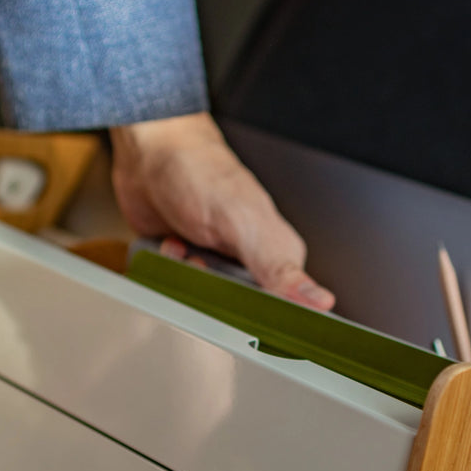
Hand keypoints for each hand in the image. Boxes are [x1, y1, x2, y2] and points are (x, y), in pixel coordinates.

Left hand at [110, 112, 334, 309]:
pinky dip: (168, 268)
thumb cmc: (201, 172)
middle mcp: (250, 261)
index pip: (283, 309)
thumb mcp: (246, 223)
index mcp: (278, 254)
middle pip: (236, 310)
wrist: (151, 154)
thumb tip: (319, 301)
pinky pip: (176, 288)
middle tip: (205, 263)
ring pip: (202, 301)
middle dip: (212, 292)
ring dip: (186, 277)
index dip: (261, 316)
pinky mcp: (189, 263)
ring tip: (186, 248)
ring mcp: (218, 262)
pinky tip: (171, 244)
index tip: (239, 302)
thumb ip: (278, 268)